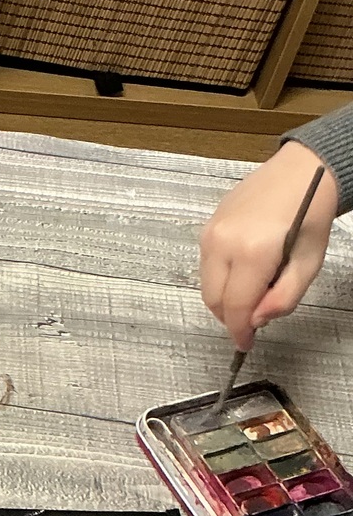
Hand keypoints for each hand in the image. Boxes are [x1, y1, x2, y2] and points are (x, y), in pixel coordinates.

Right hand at [198, 139, 336, 349]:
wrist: (300, 172)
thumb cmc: (309, 213)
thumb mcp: (309, 263)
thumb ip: (284, 297)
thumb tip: (258, 320)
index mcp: (252, 253)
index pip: (235, 308)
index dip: (239, 332)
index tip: (245, 343)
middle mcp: (224, 242)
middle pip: (214, 299)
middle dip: (231, 317)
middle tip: (254, 319)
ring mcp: (211, 232)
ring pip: (207, 283)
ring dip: (225, 297)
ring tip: (255, 289)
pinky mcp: (208, 226)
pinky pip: (206, 264)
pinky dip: (221, 277)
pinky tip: (245, 271)